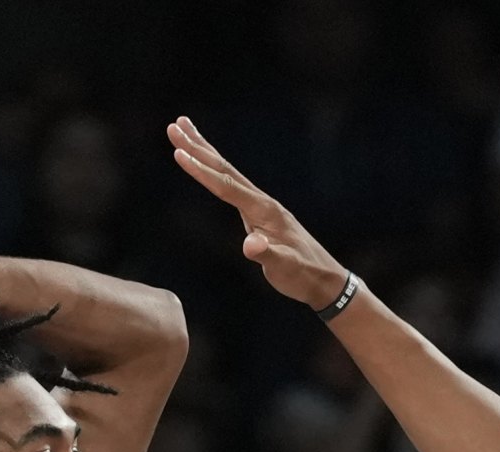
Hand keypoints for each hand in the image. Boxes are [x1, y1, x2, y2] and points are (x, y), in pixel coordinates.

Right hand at [166, 118, 354, 313]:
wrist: (324, 278)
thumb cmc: (303, 274)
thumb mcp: (284, 268)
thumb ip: (266, 254)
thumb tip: (250, 245)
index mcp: (264, 210)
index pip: (226, 186)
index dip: (202, 171)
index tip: (179, 153)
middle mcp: (261, 201)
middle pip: (224, 168)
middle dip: (198, 147)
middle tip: (175, 125)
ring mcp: (260, 205)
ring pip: (227, 172)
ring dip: (204, 151)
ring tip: (184, 129)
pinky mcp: (259, 213)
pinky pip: (231, 185)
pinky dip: (216, 170)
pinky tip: (208, 164)